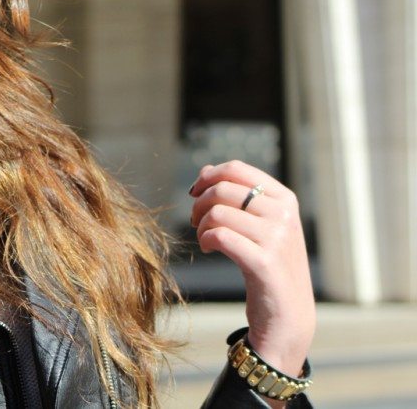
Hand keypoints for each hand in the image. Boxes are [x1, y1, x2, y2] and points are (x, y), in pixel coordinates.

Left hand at [189, 161, 315, 386]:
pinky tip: (209, 249)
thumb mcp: (260, 225)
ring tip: (205, 238)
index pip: (237, 169)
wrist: (288, 315)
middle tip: (196, 222)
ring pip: (218, 212)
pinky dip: (206, 240)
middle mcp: (284, 214)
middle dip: (200, 203)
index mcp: (285, 199)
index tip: (195, 192)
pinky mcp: (264, 263)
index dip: (208, 176)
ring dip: (201, 225)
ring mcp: (277, 238)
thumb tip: (205, 171)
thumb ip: (237, 196)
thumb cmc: (268, 265)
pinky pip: (220, 235)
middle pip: (223, 189)